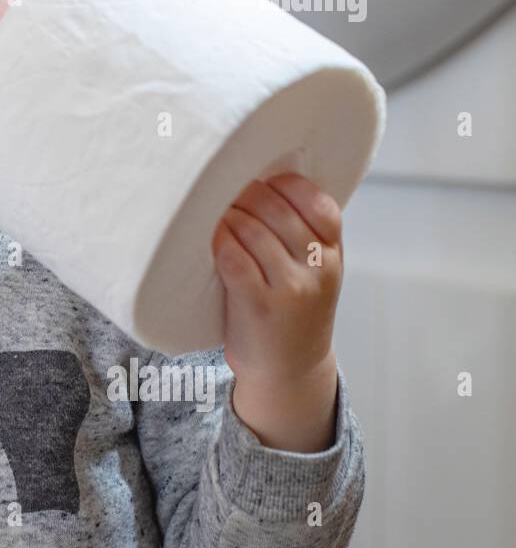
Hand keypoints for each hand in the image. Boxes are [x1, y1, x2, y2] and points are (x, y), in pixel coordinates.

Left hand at [210, 173, 343, 449]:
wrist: (289, 369)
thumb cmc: (293, 309)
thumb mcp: (316, 269)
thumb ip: (304, 231)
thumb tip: (263, 177)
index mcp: (334, 253)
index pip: (318, 202)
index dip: (283, 184)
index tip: (260, 180)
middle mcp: (319, 268)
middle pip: (277, 210)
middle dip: (246, 194)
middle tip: (224, 192)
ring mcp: (291, 288)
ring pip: (253, 230)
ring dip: (227, 215)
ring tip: (214, 214)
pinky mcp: (260, 306)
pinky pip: (234, 259)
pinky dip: (219, 242)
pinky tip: (212, 239)